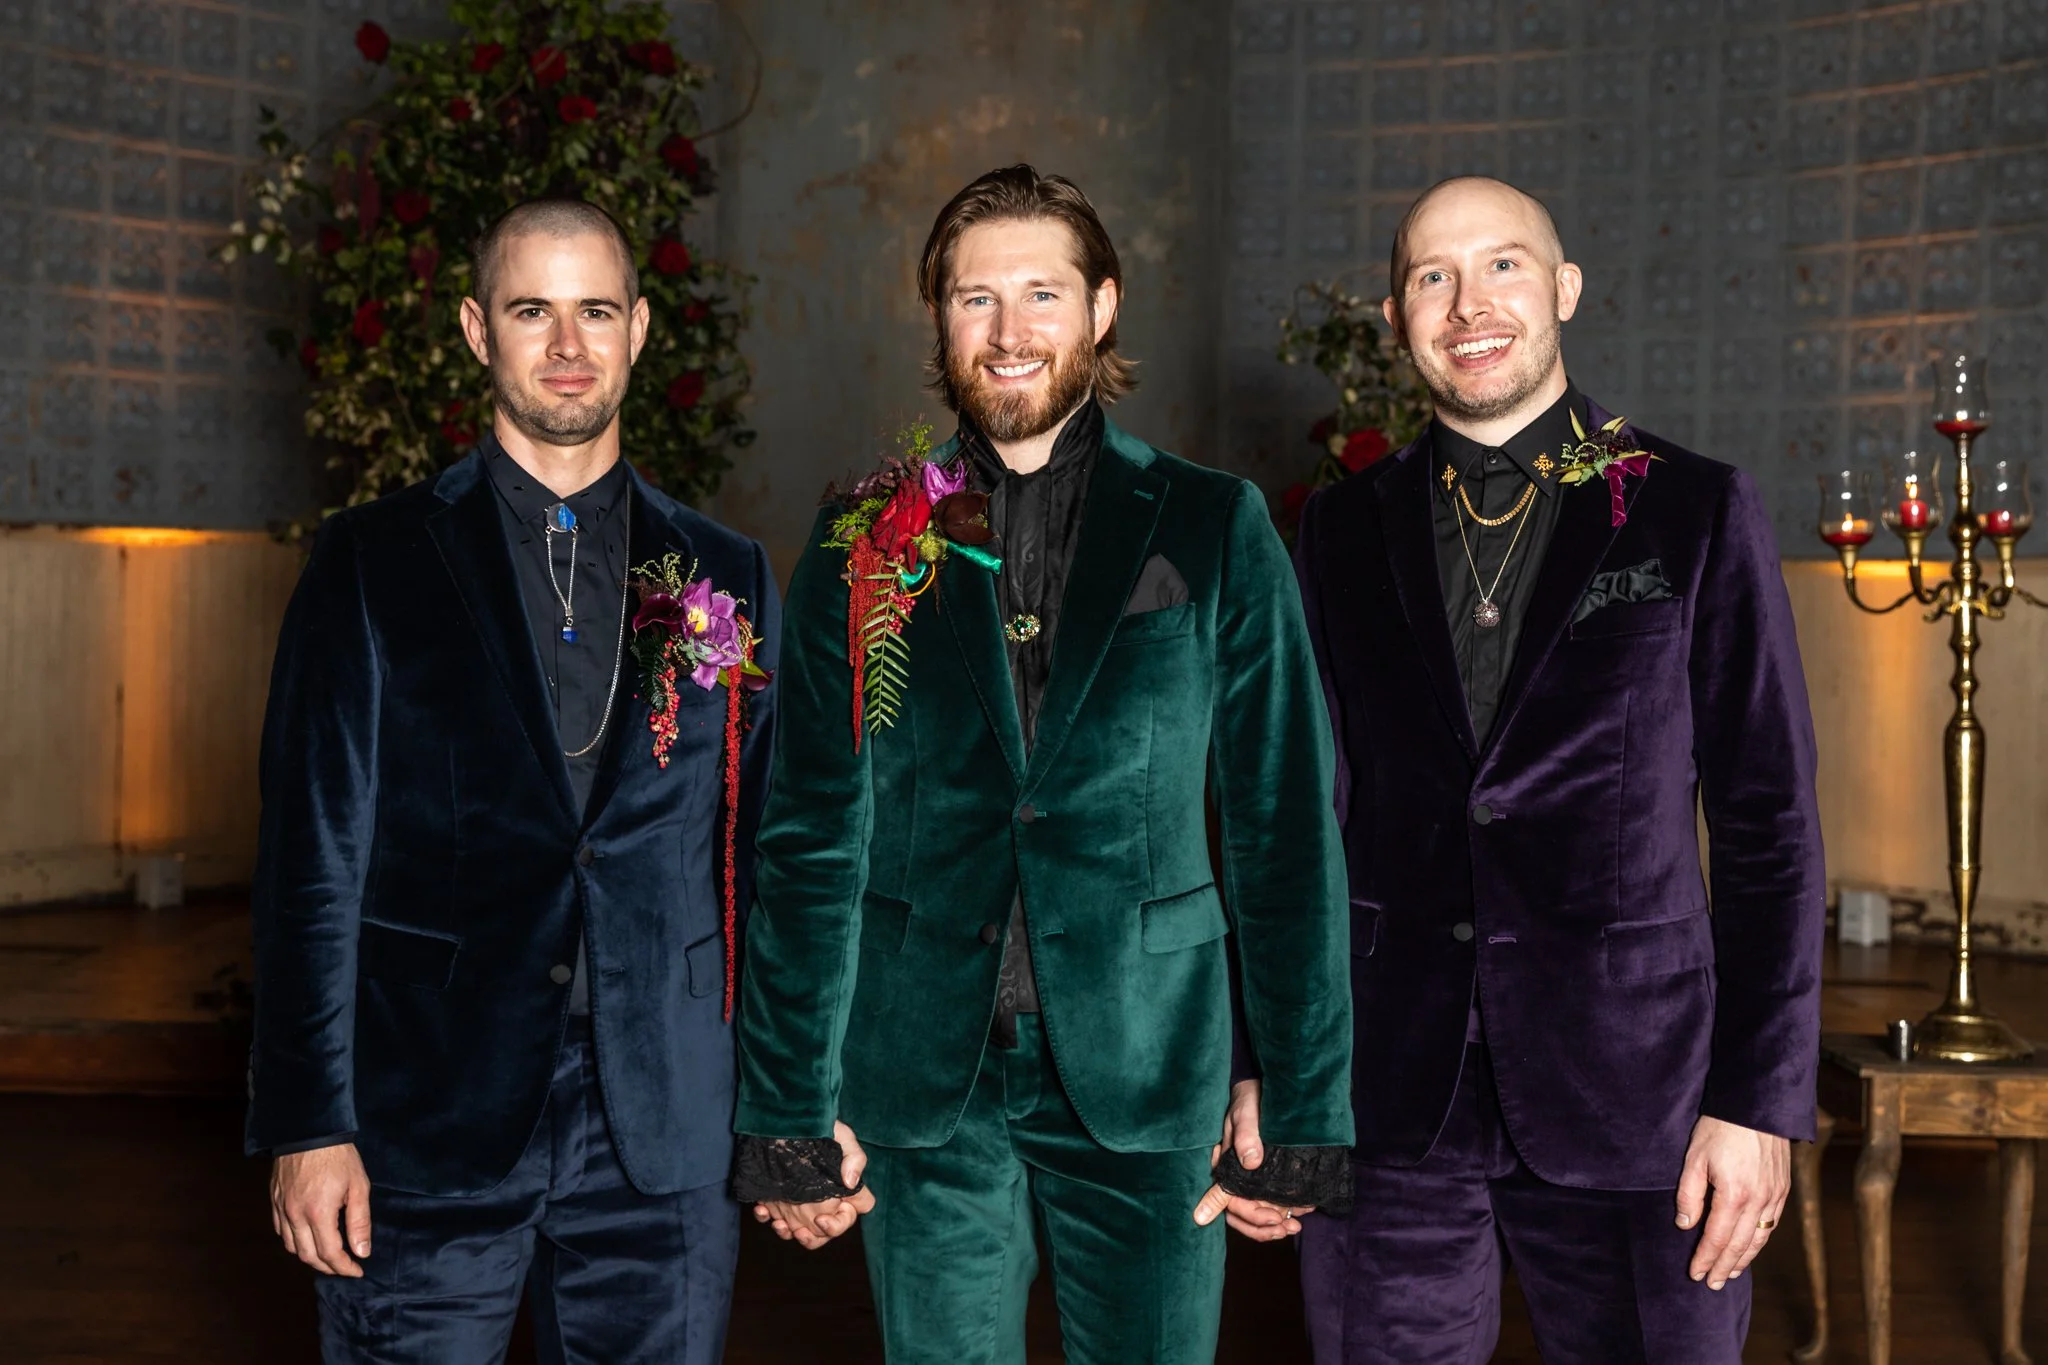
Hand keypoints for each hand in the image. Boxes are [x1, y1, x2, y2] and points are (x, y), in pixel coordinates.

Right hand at [270, 1142, 372, 1276]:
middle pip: (308, 1256)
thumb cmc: (338, 1157)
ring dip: (309, 1257)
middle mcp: (295, 1215)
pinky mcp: (274, 1200)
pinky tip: (306, 1238)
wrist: (309, 1131)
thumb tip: (362, 1251)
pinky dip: (293, 1241)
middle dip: (327, 1267)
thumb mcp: (358, 1186)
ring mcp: (281, 1208)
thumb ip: (359, 1222)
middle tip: (344, 1267)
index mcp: (318, 1213)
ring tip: (327, 1256)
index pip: (330, 1253)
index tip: (357, 1271)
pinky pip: (280, 1231)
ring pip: (291, 1246)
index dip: (344, 1267)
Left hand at [752, 1121, 876, 1250]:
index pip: (853, 1213)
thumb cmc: (820, 1126)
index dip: (842, 1221)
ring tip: (780, 1225)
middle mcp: (823, 1200)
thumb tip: (850, 1183)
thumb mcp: (842, 1136)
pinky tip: (762, 1209)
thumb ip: (854, 1157)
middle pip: (826, 1232)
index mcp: (842, 1189)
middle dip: (814, 1237)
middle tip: (801, 1229)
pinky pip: (772, 1217)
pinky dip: (766, 1218)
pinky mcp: (777, 1198)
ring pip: (800, 1232)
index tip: (824, 1216)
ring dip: (790, 1234)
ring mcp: (799, 1202)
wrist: (786, 1117)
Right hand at [1192, 1080, 1310, 1240]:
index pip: (1230, 1200)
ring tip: (1295, 1226)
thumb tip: (1251, 1163)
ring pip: (1258, 1212)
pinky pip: (1273, 1201)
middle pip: (1242, 1214)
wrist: (1264, 1090)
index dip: (1249, 1215)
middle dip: (1263, 1226)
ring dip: (1275, 1224)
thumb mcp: (1245, 1114)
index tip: (1271, 1219)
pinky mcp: (1269, 1176)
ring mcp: (1252, 1179)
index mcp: (1225, 1166)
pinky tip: (1303, 1210)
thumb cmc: (1248, 1101)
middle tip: (1285, 1227)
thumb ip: (1245, 1136)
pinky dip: (1286, 1211)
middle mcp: (1237, 1177)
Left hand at [1675, 1115, 1790, 1290]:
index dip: (1706, 1258)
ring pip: (1760, 1238)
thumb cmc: (1719, 1128)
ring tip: (1730, 1274)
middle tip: (1712, 1284)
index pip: (1718, 1238)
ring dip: (1744, 1259)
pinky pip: (1772, 1224)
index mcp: (1734, 1195)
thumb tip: (1685, 1225)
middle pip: (1741, 1245)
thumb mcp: (1694, 1158)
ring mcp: (1774, 1196)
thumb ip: (1689, 1194)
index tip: (1695, 1274)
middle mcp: (1759, 1201)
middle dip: (1724, 1266)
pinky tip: (1751, 1247)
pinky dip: (1760, 1241)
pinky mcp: (1782, 1189)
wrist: (1755, 1106)